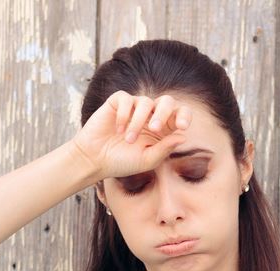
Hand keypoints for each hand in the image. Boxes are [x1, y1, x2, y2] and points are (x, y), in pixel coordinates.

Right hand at [71, 91, 192, 180]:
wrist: (95, 160)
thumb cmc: (122, 162)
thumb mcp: (147, 160)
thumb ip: (165, 149)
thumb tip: (183, 136)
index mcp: (162, 129)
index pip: (180, 114)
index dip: (184, 116)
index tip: (182, 126)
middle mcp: (150, 116)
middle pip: (167, 101)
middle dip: (163, 114)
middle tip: (155, 129)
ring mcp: (134, 108)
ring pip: (146, 101)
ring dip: (138, 122)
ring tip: (128, 139)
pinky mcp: (117, 103)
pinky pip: (126, 99)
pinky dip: (124, 114)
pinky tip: (118, 129)